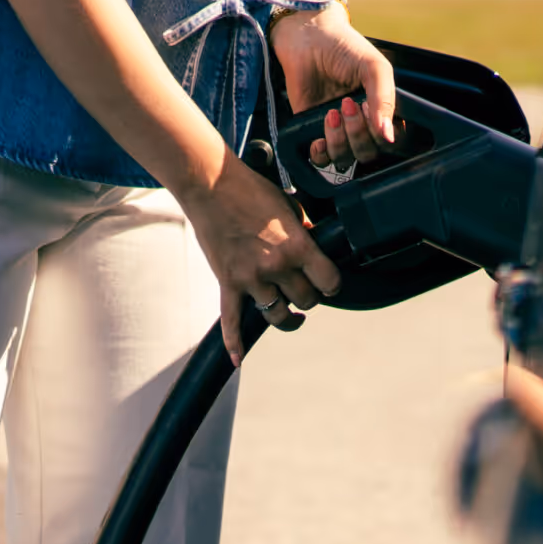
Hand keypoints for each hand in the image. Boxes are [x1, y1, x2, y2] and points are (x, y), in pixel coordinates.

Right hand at [183, 156, 343, 359]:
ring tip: (291, 314)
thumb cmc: (250, 189)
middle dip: (309, 297)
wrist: (210, 184)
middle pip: (306, 301)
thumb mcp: (289, 206)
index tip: (329, 283)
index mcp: (297, 245)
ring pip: (278, 315)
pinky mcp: (228, 283)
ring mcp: (251, 278)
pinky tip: (238, 359)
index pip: (330, 282)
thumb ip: (303, 231)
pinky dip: (234, 343)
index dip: (332, 284)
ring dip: (286, 316)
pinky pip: (232, 321)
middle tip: (306, 289)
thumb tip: (312, 246)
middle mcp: (276, 266)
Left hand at [270, 3, 396, 172]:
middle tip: (347, 103)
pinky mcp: (311, 129)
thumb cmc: (344, 47)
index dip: (381, 134)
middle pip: (368, 153)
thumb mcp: (374, 68)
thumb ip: (386, 100)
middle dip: (358, 133)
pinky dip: (321, 153)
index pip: (391, 140)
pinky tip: (319, 138)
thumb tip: (388, 136)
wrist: (306, 36)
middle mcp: (361, 123)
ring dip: (339, 141)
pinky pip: (320, 158)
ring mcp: (337, 128)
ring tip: (331, 112)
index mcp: (382, 109)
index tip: (369, 109)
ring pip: (344, 157)